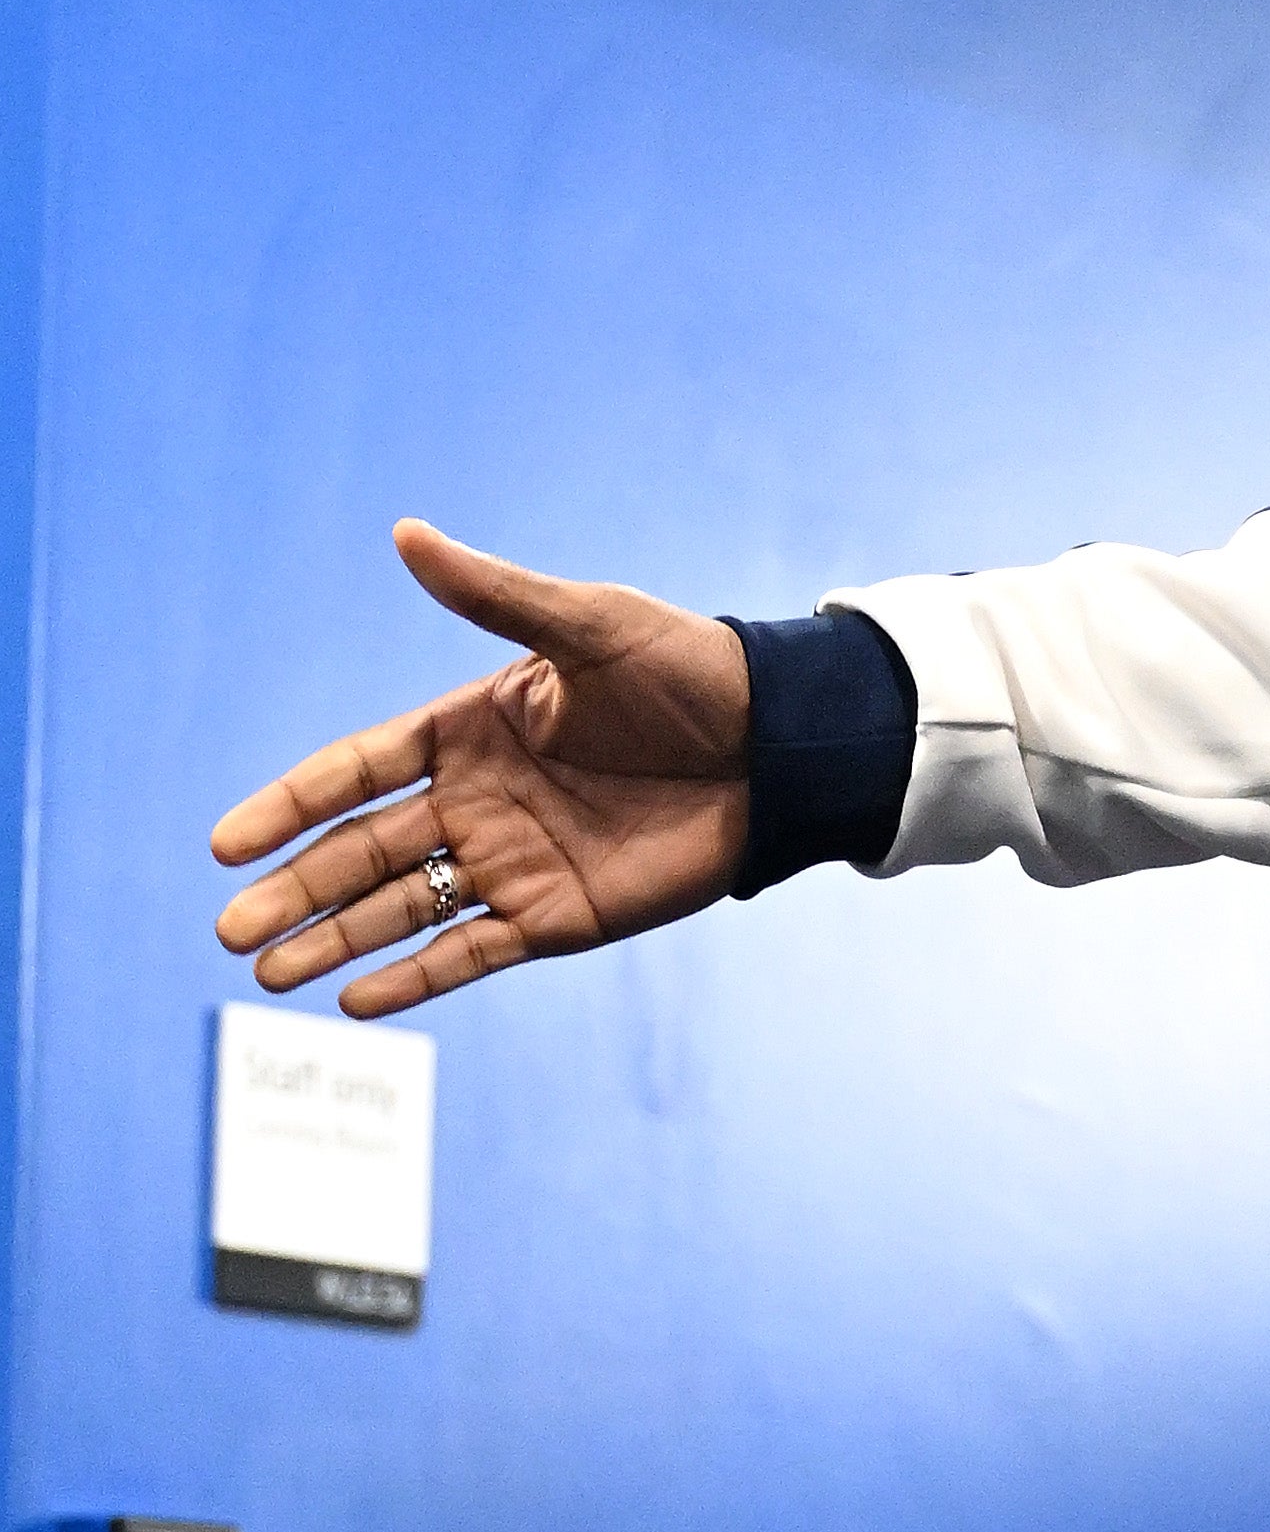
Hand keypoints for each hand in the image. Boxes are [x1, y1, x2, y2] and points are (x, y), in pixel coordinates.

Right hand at [208, 522, 755, 1018]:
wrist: (781, 746)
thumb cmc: (688, 672)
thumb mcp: (589, 626)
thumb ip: (495, 595)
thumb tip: (408, 531)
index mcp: (469, 731)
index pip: (356, 772)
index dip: (290, 806)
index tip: (226, 843)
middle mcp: (476, 802)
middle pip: (361, 852)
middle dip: (294, 890)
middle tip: (225, 930)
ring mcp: (512, 862)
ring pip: (401, 909)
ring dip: (334, 940)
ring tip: (264, 971)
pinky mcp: (559, 916)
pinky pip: (472, 951)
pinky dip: (417, 977)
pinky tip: (355, 1000)